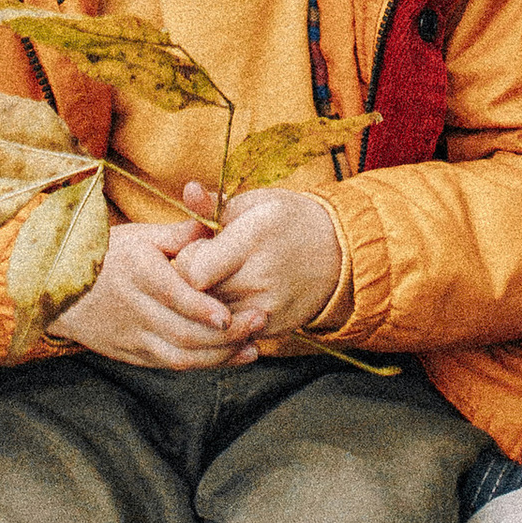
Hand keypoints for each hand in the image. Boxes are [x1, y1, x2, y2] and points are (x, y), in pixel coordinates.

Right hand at [52, 204, 247, 370]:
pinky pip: (170, 365)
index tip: (229, 315)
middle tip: (259, 322)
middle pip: (183, 333)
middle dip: (226, 334)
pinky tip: (229, 357)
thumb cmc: (103, 255)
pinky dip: (202, 364)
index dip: (202, 310)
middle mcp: (133, 309)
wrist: (54, 289)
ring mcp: (131, 336)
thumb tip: (213, 225)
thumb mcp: (138, 236)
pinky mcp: (131, 355)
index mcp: (136, 273)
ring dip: (220, 356)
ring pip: (179, 357)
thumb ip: (177, 234)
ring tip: (252, 347)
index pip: (172, 297)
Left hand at [176, 186, 344, 359]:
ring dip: (207, 301)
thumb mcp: (255, 203)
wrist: (335, 254)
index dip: (185, 260)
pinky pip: (230, 332)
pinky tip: (235, 297)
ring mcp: (268, 308)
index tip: (196, 248)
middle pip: (198, 296)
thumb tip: (190, 189)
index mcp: (255, 237)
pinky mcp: (271, 329)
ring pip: (210, 318)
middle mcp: (261, 277)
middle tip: (205, 265)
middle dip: (192, 282)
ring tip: (221, 279)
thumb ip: (215, 204)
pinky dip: (225, 318)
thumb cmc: (287, 221)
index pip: (193, 271)